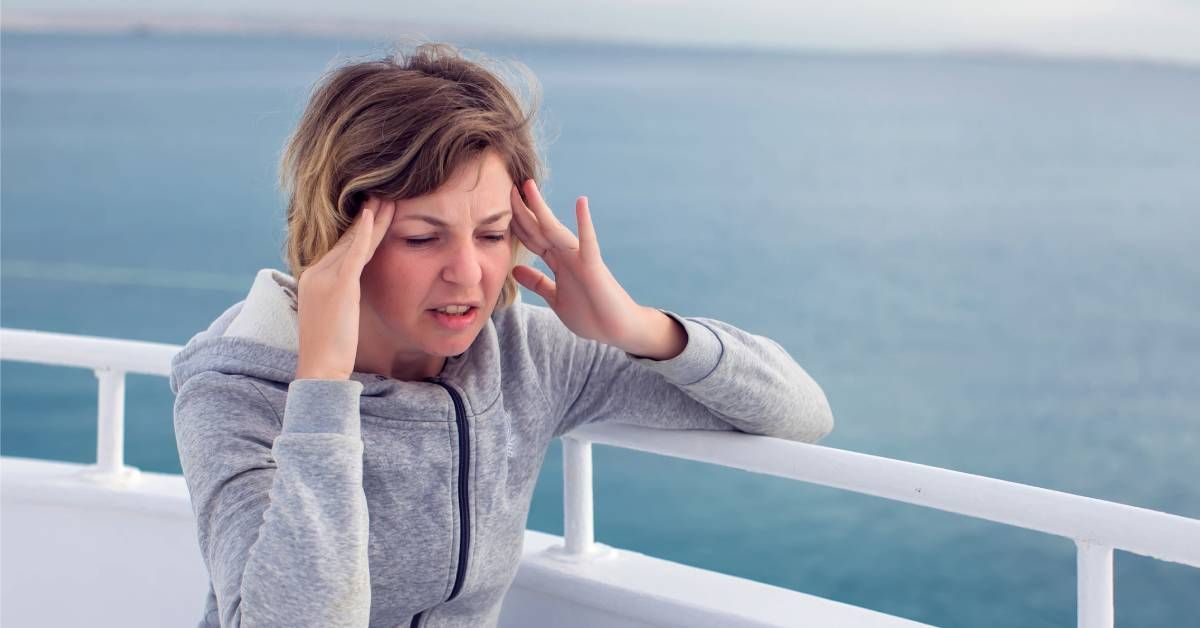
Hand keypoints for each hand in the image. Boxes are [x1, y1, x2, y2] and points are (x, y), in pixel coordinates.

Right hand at [295, 196, 394, 379]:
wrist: (320, 368)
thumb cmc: (330, 350)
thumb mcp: (335, 316)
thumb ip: (341, 298)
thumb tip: (353, 294)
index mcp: (313, 279)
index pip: (341, 249)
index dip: (359, 230)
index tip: (374, 213)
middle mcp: (315, 273)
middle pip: (347, 239)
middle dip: (367, 217)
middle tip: (382, 194)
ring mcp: (324, 277)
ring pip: (353, 242)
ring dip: (372, 218)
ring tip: (387, 198)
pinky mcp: (337, 286)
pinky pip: (353, 253)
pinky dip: (364, 233)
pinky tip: (374, 215)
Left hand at [509, 179, 683, 357]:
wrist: (618, 329)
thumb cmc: (591, 314)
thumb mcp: (555, 299)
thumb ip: (538, 283)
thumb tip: (516, 270)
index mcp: (558, 263)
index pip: (532, 239)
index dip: (515, 224)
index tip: (497, 206)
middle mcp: (568, 256)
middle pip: (539, 229)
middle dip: (521, 210)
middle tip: (507, 187)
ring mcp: (581, 259)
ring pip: (556, 230)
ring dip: (542, 209)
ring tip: (529, 187)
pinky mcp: (594, 267)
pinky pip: (588, 242)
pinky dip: (584, 223)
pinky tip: (581, 203)